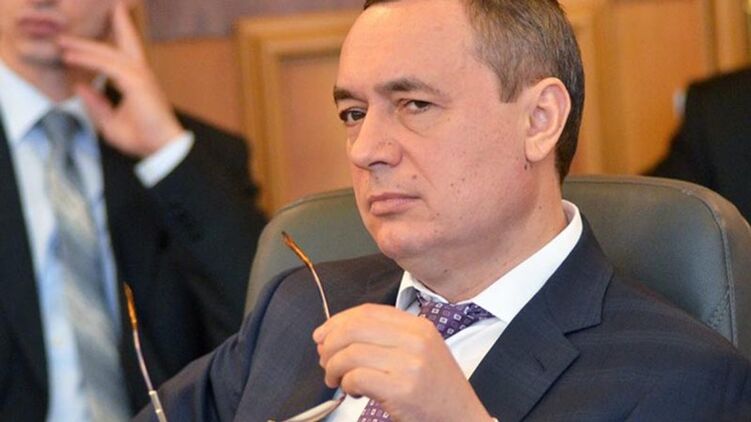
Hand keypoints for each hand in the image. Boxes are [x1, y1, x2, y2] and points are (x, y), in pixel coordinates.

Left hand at [58, 0, 182, 157]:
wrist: (162, 148)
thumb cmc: (144, 138)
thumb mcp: (111, 123)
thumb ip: (96, 105)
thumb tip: (80, 88)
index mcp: (136, 82)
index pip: (115, 59)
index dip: (93, 53)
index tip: (71, 52)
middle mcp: (139, 74)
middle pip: (116, 45)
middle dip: (89, 40)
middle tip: (66, 37)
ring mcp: (139, 75)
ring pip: (107, 52)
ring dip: (83, 46)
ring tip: (62, 42)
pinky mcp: (135, 81)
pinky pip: (106, 65)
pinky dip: (87, 59)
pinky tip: (71, 58)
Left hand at [313, 304, 491, 421]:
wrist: (462, 418)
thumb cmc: (436, 390)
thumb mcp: (421, 352)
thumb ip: (387, 338)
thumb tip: (338, 333)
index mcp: (419, 326)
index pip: (368, 312)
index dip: (338, 321)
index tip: (323, 335)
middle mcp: (416, 340)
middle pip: (355, 328)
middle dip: (330, 344)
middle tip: (325, 360)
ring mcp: (411, 364)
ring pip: (351, 353)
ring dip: (334, 367)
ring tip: (336, 380)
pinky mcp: (402, 389)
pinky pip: (357, 377)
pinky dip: (346, 384)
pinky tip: (353, 391)